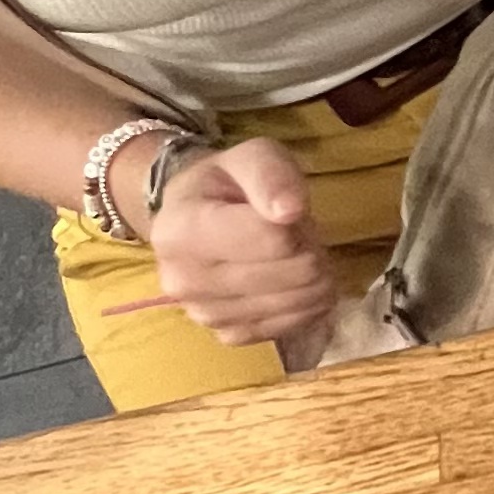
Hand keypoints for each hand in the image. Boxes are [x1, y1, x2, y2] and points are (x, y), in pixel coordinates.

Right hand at [141, 138, 336, 347]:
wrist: (192, 218)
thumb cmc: (225, 184)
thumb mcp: (249, 156)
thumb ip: (271, 175)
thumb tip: (290, 211)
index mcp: (181, 230)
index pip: (275, 239)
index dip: (298, 223)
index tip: (285, 212)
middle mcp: (184, 280)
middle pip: (294, 271)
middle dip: (310, 248)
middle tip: (294, 235)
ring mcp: (203, 314)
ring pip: (298, 301)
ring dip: (312, 276)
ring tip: (289, 255)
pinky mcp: (226, 336)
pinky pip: (290, 326)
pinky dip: (304, 304)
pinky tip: (289, 283)